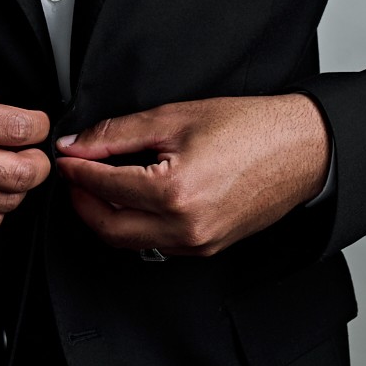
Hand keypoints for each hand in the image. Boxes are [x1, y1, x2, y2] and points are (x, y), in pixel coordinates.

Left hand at [55, 94, 330, 257]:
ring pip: (129, 240)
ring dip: (106, 215)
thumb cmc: (250, 128)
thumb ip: (118, 132)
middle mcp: (184, 227)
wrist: (301, 149)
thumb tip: (78, 143)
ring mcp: (197, 244)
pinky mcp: (207, 248)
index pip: (103, 187)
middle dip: (82, 201)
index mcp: (174, 192)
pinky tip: (133, 199)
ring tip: (100, 183)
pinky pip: (156, 244)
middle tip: (73, 175)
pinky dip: (135, 225)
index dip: (76, 170)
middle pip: (107, 226)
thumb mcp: (175, 117)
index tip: (64, 157)